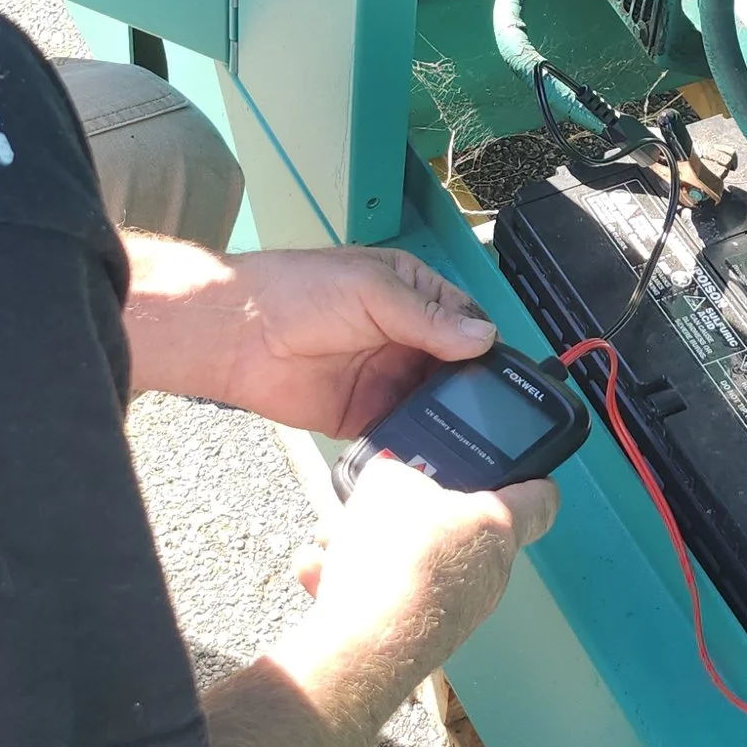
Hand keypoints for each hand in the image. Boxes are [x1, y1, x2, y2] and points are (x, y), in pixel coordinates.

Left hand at [121, 238, 500, 438]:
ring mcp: (386, 380)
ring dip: (451, 421)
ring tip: (476, 443)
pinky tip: (435, 456)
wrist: (237, 334)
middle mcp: (405, 340)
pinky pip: (401, 433)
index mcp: (413, 297)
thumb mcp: (370, 290)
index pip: (467, 322)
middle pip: (457, 370)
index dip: (487, 346)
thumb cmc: (297, 291)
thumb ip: (427, 318)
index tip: (509, 375)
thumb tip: (483, 337)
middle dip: (475, 391)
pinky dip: (418, 444)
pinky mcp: (365, 416)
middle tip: (498, 417)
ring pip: (435, 405)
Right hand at [284, 452, 558, 713]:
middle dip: (408, 514)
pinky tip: (318, 574)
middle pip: (457, 531)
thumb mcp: (387, 484)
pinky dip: (352, 585)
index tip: (518, 469)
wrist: (368, 643)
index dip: (529, 477)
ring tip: (332, 540)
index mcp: (498, 527)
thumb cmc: (396, 557)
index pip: (539, 499)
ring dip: (369, 549)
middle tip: (376, 503)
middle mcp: (487, 573)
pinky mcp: (421, 639)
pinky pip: (386, 598)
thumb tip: (390, 486)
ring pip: (413, 564)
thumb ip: (394, 476)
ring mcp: (456, 611)